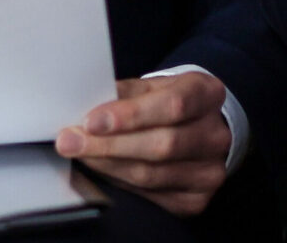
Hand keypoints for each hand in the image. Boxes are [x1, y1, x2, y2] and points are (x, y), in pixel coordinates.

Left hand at [56, 73, 230, 216]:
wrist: (200, 128)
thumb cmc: (170, 103)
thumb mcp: (153, 86)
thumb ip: (124, 94)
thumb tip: (84, 105)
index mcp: (207, 94)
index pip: (172, 105)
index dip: (130, 115)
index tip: (91, 121)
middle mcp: (216, 134)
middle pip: (161, 145)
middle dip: (109, 145)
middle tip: (71, 142)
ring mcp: (209, 170)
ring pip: (152, 174)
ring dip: (108, 166)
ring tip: (79, 155)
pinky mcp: (196, 199)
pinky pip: (150, 196)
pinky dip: (120, 184)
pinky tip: (102, 172)